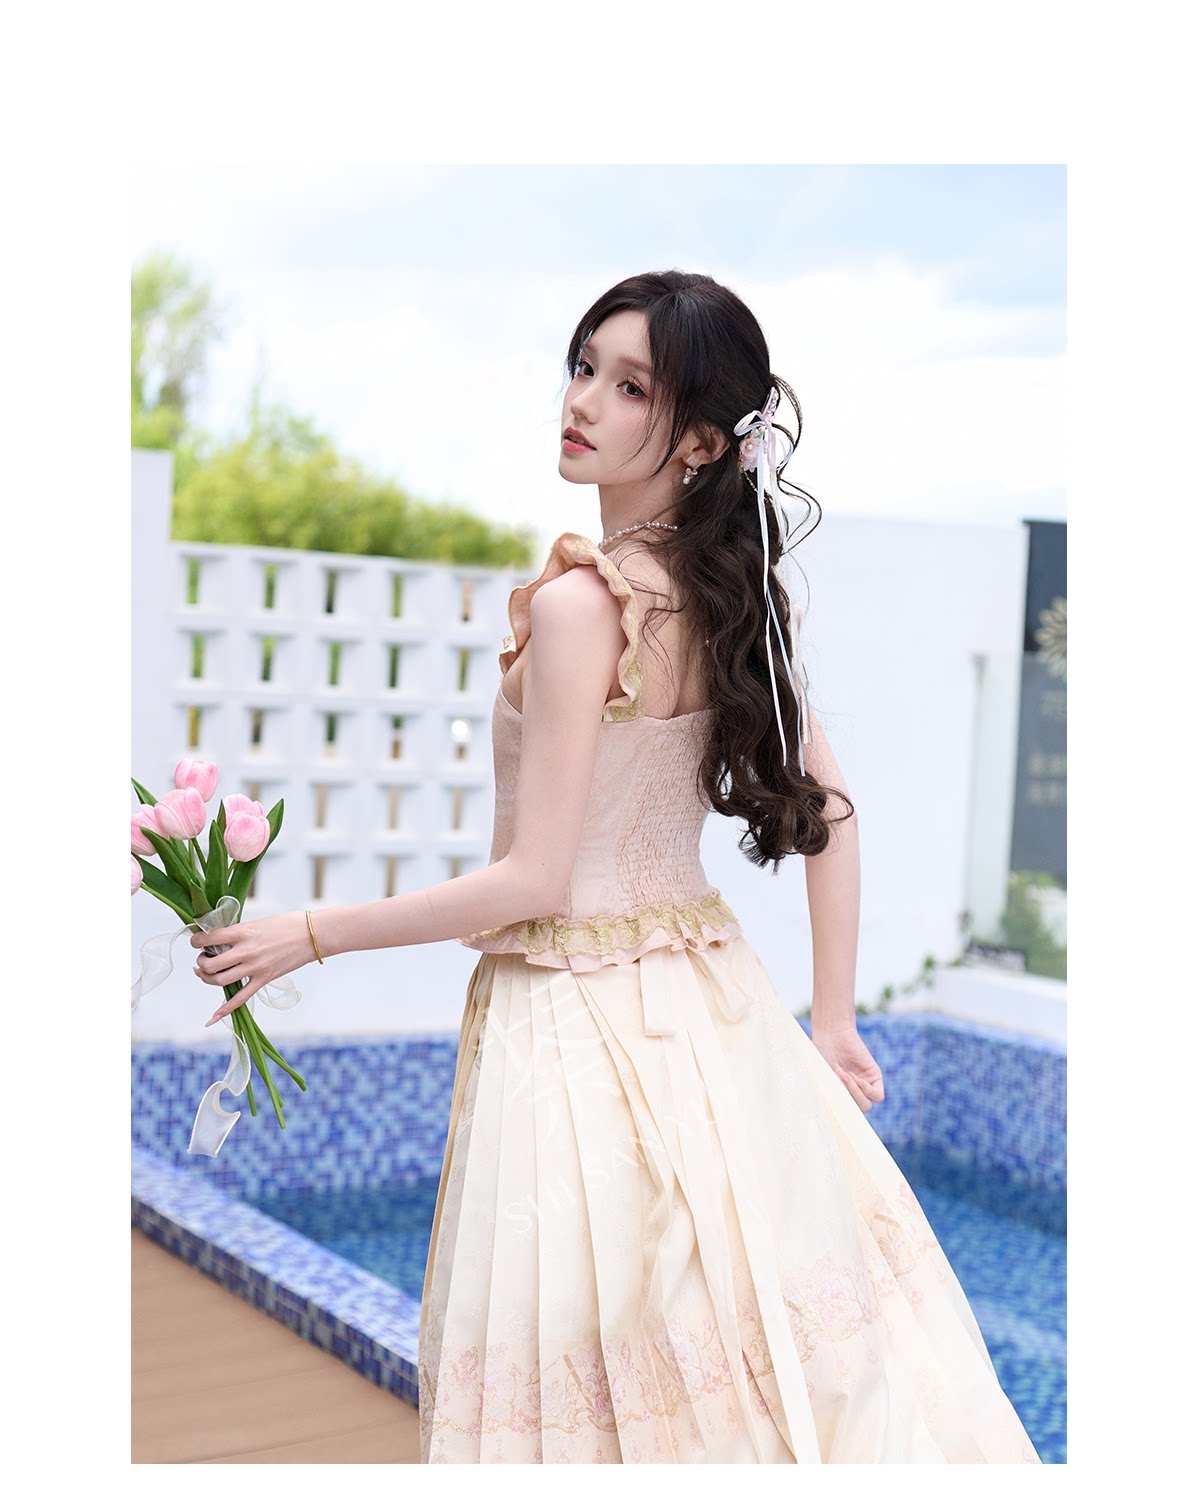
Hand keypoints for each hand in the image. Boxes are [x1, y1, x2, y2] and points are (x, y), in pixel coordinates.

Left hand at [190, 911, 316, 1025]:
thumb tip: (222, 939)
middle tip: (202, 959)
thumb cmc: (288, 924)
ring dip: (206, 978)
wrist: (313, 935)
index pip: (210, 938)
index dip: (196, 941)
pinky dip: (224, 1009)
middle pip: (210, 964)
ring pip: (219, 980)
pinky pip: (240, 998)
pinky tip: (212, 1017)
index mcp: (244, 932)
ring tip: (206, 973)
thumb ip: (240, 932)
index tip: (196, 942)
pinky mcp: (264, 979)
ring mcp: (255, 967)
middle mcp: (246, 951)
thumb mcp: (259, 923)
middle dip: (200, 963)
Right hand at [809, 1023, 884, 1112]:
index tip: (829, 1104)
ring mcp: (866, 1086)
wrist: (831, 1034)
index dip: (839, 1114)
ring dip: (854, 1092)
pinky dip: (865, 1090)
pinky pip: (877, 1095)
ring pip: (867, 1105)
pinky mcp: (875, 1077)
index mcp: (841, 1097)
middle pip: (856, 1111)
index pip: (846, 1117)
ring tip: (842, 1074)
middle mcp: (854, 1094)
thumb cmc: (821, 1055)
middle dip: (845, 1097)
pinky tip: (854, 1077)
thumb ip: (828, 1095)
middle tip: (836, 1080)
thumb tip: (833, 1113)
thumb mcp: (822, 1078)